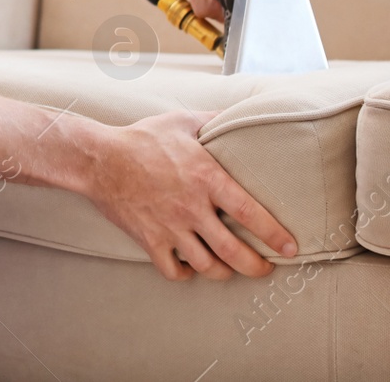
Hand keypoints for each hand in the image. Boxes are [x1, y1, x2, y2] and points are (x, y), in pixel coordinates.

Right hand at [85, 110, 296, 280]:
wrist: (100, 159)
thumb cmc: (143, 138)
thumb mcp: (182, 121)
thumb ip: (215, 122)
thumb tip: (242, 115)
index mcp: (206, 178)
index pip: (250, 212)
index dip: (274, 234)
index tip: (290, 247)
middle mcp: (192, 207)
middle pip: (234, 250)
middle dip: (256, 266)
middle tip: (266, 269)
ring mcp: (170, 227)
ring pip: (207, 265)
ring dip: (223, 272)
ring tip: (230, 269)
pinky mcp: (150, 240)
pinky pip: (173, 270)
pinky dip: (185, 274)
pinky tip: (191, 267)